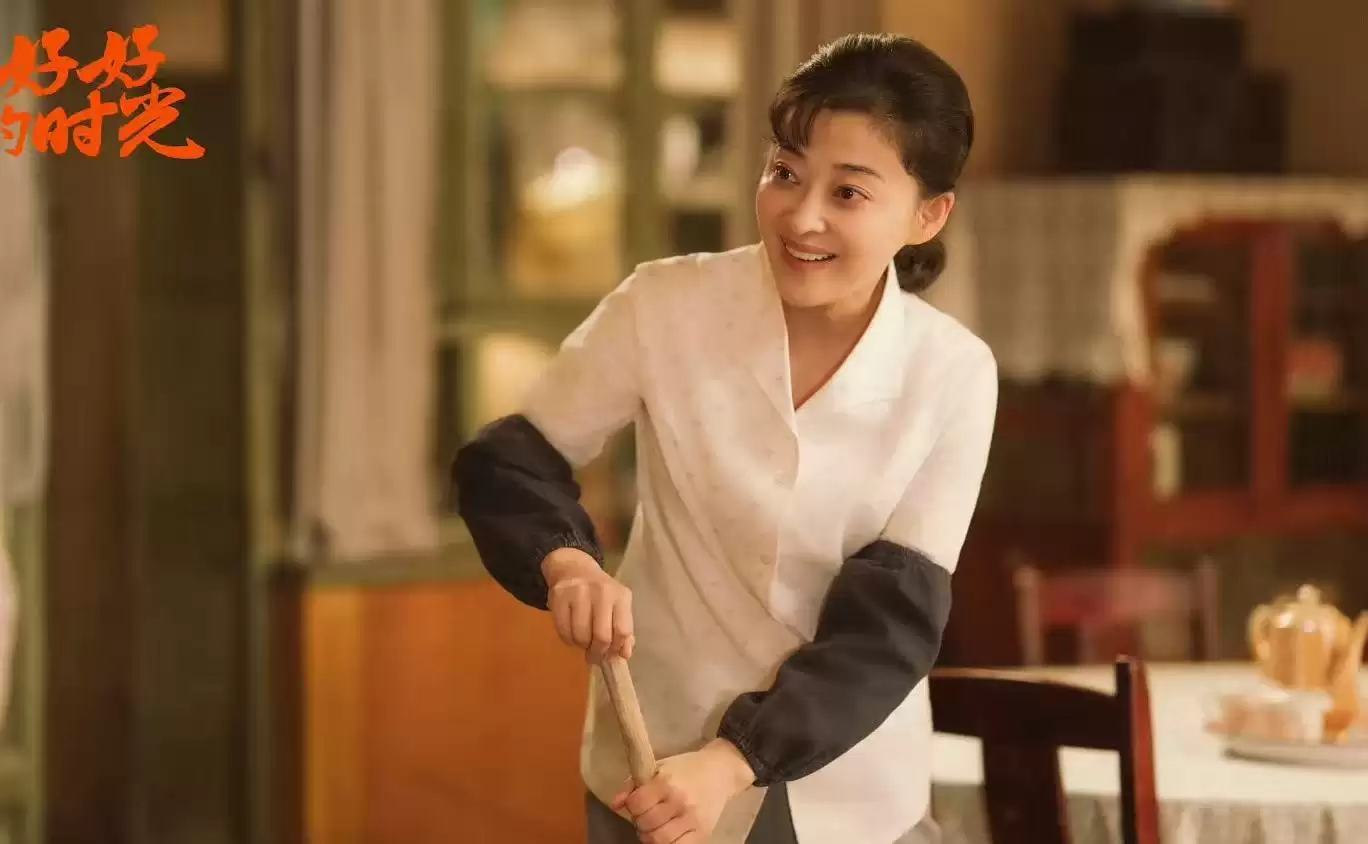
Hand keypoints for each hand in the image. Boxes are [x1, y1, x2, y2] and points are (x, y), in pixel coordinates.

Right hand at [541, 547, 633, 663]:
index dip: (616, 649)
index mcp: (621, 595)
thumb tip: (624, 655)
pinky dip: (568, 640)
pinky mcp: (559, 597)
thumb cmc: (600, 593)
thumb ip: (623, 630)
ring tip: (583, 641)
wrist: (574, 568)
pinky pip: (563, 630)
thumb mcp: (617, 606)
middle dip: (597, 652)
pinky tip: (572, 634)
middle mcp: (601, 592)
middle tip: (594, 655)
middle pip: (602, 636)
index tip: (610, 655)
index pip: (623, 630)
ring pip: (581, 636)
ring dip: (581, 646)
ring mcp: (579, 593)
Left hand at [611, 739, 755, 843]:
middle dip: (641, 822)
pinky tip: (668, 836)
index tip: (638, 802)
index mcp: (667, 783)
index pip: (637, 804)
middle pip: (646, 824)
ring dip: (651, 836)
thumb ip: (633, 784)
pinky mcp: (703, 834)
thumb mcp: (658, 767)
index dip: (632, 805)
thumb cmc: (686, 768)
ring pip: (659, 841)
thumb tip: (615, 805)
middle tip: (647, 815)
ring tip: (656, 827)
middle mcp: (679, 802)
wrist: (721, 771)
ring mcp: (692, 820)